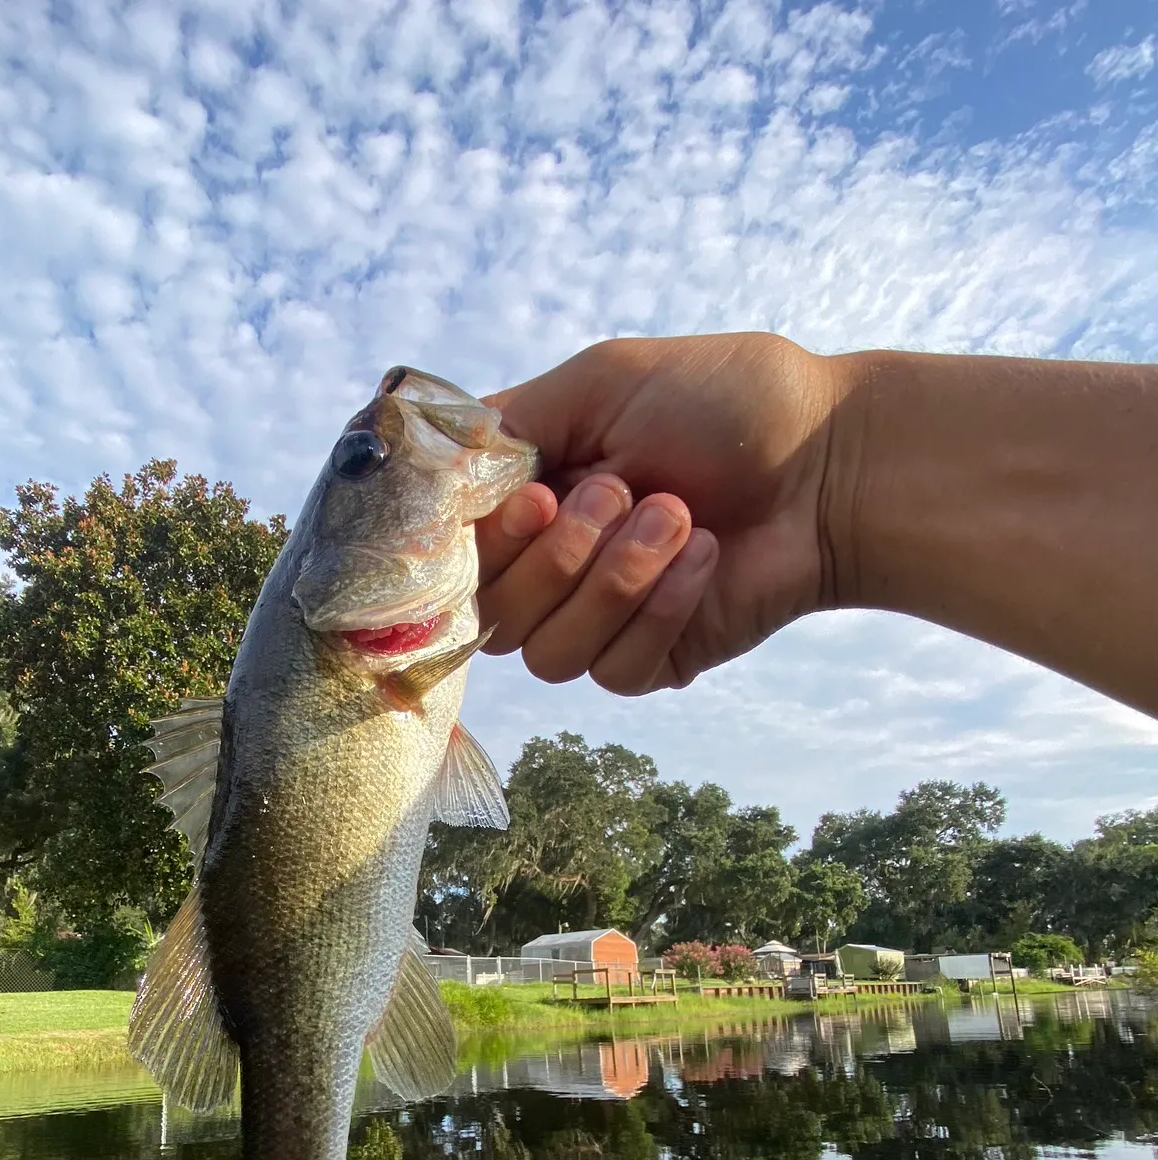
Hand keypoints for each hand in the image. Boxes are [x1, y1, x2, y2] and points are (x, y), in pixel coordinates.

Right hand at [476, 334, 838, 693]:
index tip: (537, 496)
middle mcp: (552, 565)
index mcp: (530, 499)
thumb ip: (508, 424)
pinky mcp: (648, 661)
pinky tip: (704, 559)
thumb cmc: (726, 405)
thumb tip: (433, 470)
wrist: (832, 462)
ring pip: (547, 654)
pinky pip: (611, 670)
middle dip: (558, 557)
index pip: (456, 555)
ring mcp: (597, 619)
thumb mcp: (603, 382)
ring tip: (677, 518)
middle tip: (623, 493)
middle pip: (492, 614)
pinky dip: (658, 611)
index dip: (485, 540)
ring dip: (613, 581)